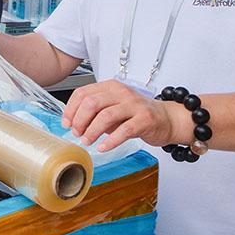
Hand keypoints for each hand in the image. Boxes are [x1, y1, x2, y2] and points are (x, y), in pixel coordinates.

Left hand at [62, 80, 185, 152]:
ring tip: (87, 141)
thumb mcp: (114, 108)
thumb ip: (96, 112)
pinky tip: (103, 147)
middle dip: (79, 120)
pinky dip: (110, 141)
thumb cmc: (137, 114)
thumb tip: (73, 123)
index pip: (83, 93)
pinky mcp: (145, 119)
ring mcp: (134, 105)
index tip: (66, 123)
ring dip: (92, 131)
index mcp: (111, 87)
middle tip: (77, 133)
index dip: (71, 109)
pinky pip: (124, 130)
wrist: (168, 118)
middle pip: (92, 103)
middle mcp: (122, 92)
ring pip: (105, 116)